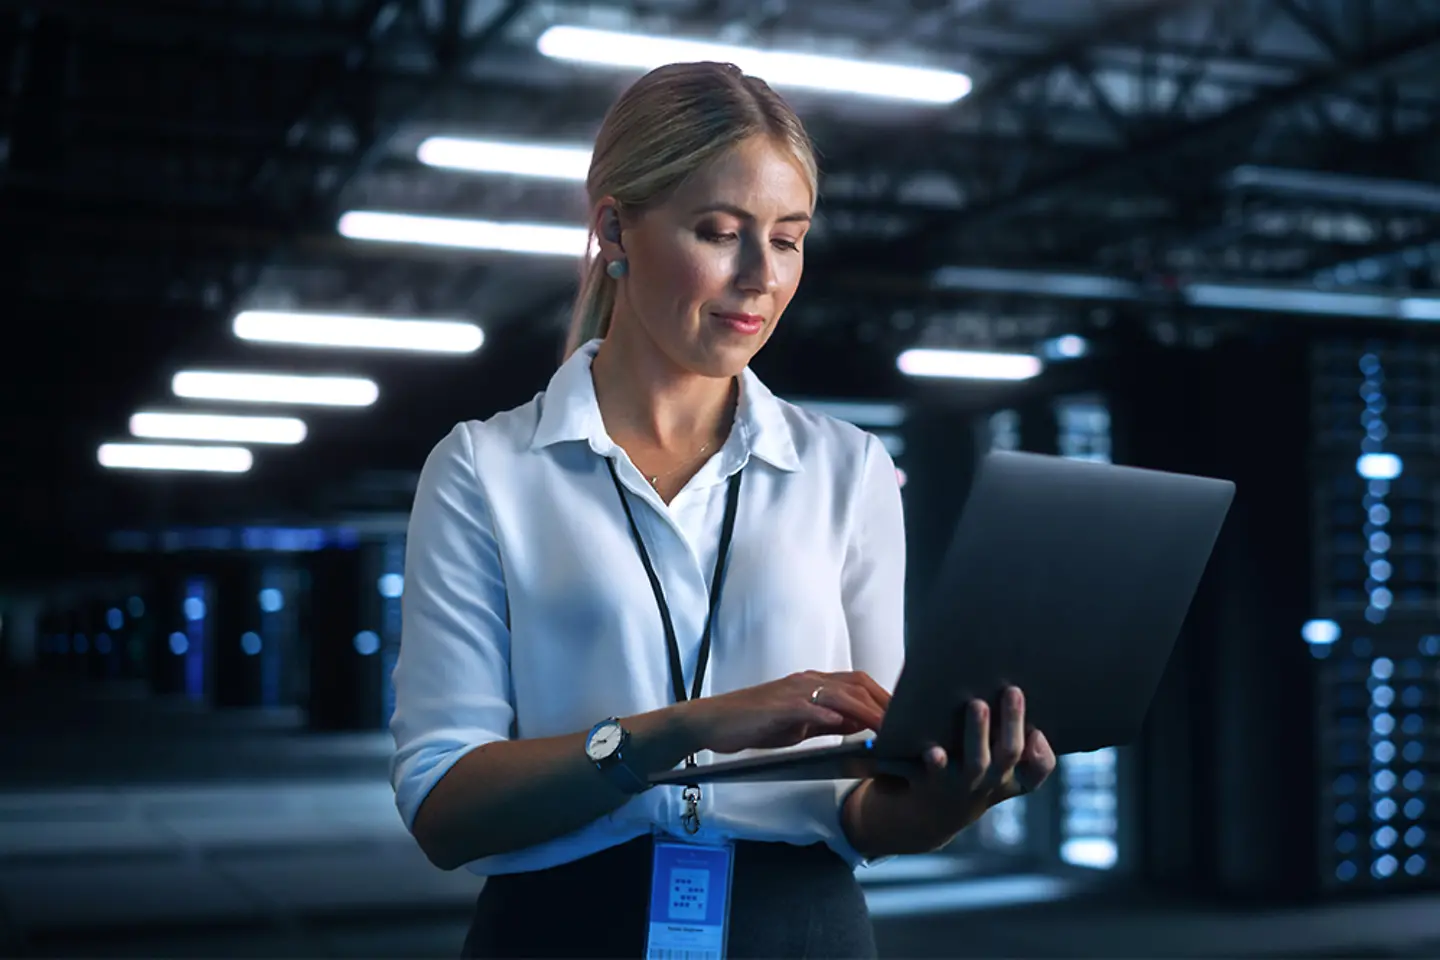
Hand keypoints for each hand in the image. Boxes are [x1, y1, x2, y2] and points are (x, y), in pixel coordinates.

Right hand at [684, 670, 890, 755]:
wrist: (713, 722)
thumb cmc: (756, 724)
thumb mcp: (799, 725)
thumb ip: (828, 722)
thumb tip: (860, 726)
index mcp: (814, 684)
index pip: (859, 684)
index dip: (884, 698)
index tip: (907, 717)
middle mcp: (807, 681)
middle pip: (856, 684)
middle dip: (883, 703)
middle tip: (907, 724)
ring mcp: (792, 691)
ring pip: (838, 693)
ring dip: (865, 710)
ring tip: (886, 727)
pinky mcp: (777, 705)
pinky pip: (806, 706)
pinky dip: (826, 713)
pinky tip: (841, 724)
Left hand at [864, 686, 1055, 846]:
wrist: (921, 820)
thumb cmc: (962, 777)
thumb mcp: (989, 769)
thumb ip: (1000, 738)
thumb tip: (1000, 686)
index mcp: (1006, 777)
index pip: (1037, 771)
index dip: (1043, 754)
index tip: (1039, 730)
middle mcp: (987, 782)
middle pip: (1008, 753)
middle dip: (1012, 721)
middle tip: (1012, 690)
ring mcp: (959, 785)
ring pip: (976, 762)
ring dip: (978, 733)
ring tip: (977, 704)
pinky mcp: (929, 784)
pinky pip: (934, 773)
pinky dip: (935, 762)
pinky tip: (933, 749)